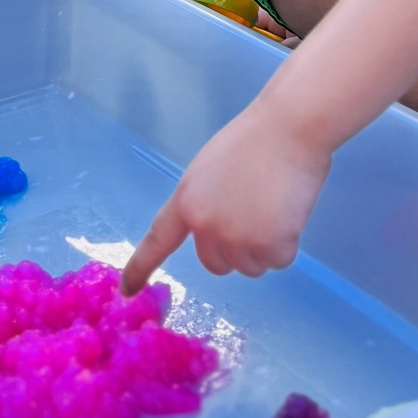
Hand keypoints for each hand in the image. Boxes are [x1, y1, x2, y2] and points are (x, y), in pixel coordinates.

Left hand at [122, 103, 330, 292]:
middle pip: (216, 264)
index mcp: (187, 200)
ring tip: (275, 205)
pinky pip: (278, 260)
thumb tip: (219, 229)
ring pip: (251, 265)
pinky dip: (287, 242)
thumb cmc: (257, 138)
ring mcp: (235, 238)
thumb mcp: (213, 169)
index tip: (128, 290)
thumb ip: (207, 202)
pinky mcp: (267, 245)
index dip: (141, 267)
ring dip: (265, 245)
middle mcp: (205, 225)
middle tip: (257, 211)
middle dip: (235, 249)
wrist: (290, 126)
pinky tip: (290, 210)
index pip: (158, 239)